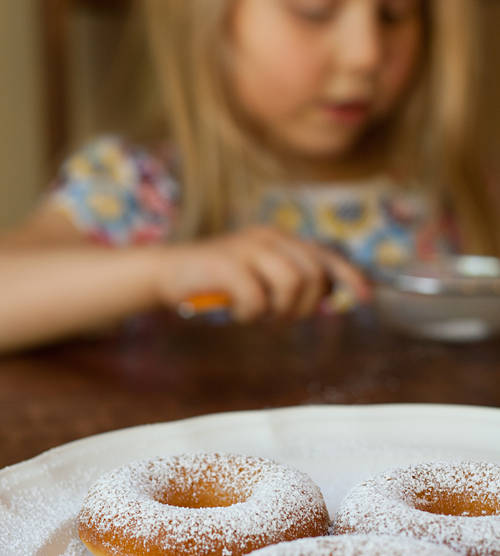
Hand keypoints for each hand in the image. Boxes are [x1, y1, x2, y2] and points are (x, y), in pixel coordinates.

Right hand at [155, 225, 369, 320]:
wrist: (168, 272)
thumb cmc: (218, 280)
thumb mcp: (260, 275)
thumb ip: (292, 279)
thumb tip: (330, 294)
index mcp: (279, 239)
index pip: (326, 256)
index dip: (351, 277)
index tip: (366, 297)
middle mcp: (268, 238)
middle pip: (314, 274)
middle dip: (306, 305)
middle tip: (280, 317)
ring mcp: (247, 248)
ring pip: (292, 284)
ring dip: (280, 310)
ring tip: (260, 315)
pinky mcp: (226, 264)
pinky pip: (257, 298)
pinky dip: (250, 314)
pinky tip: (237, 312)